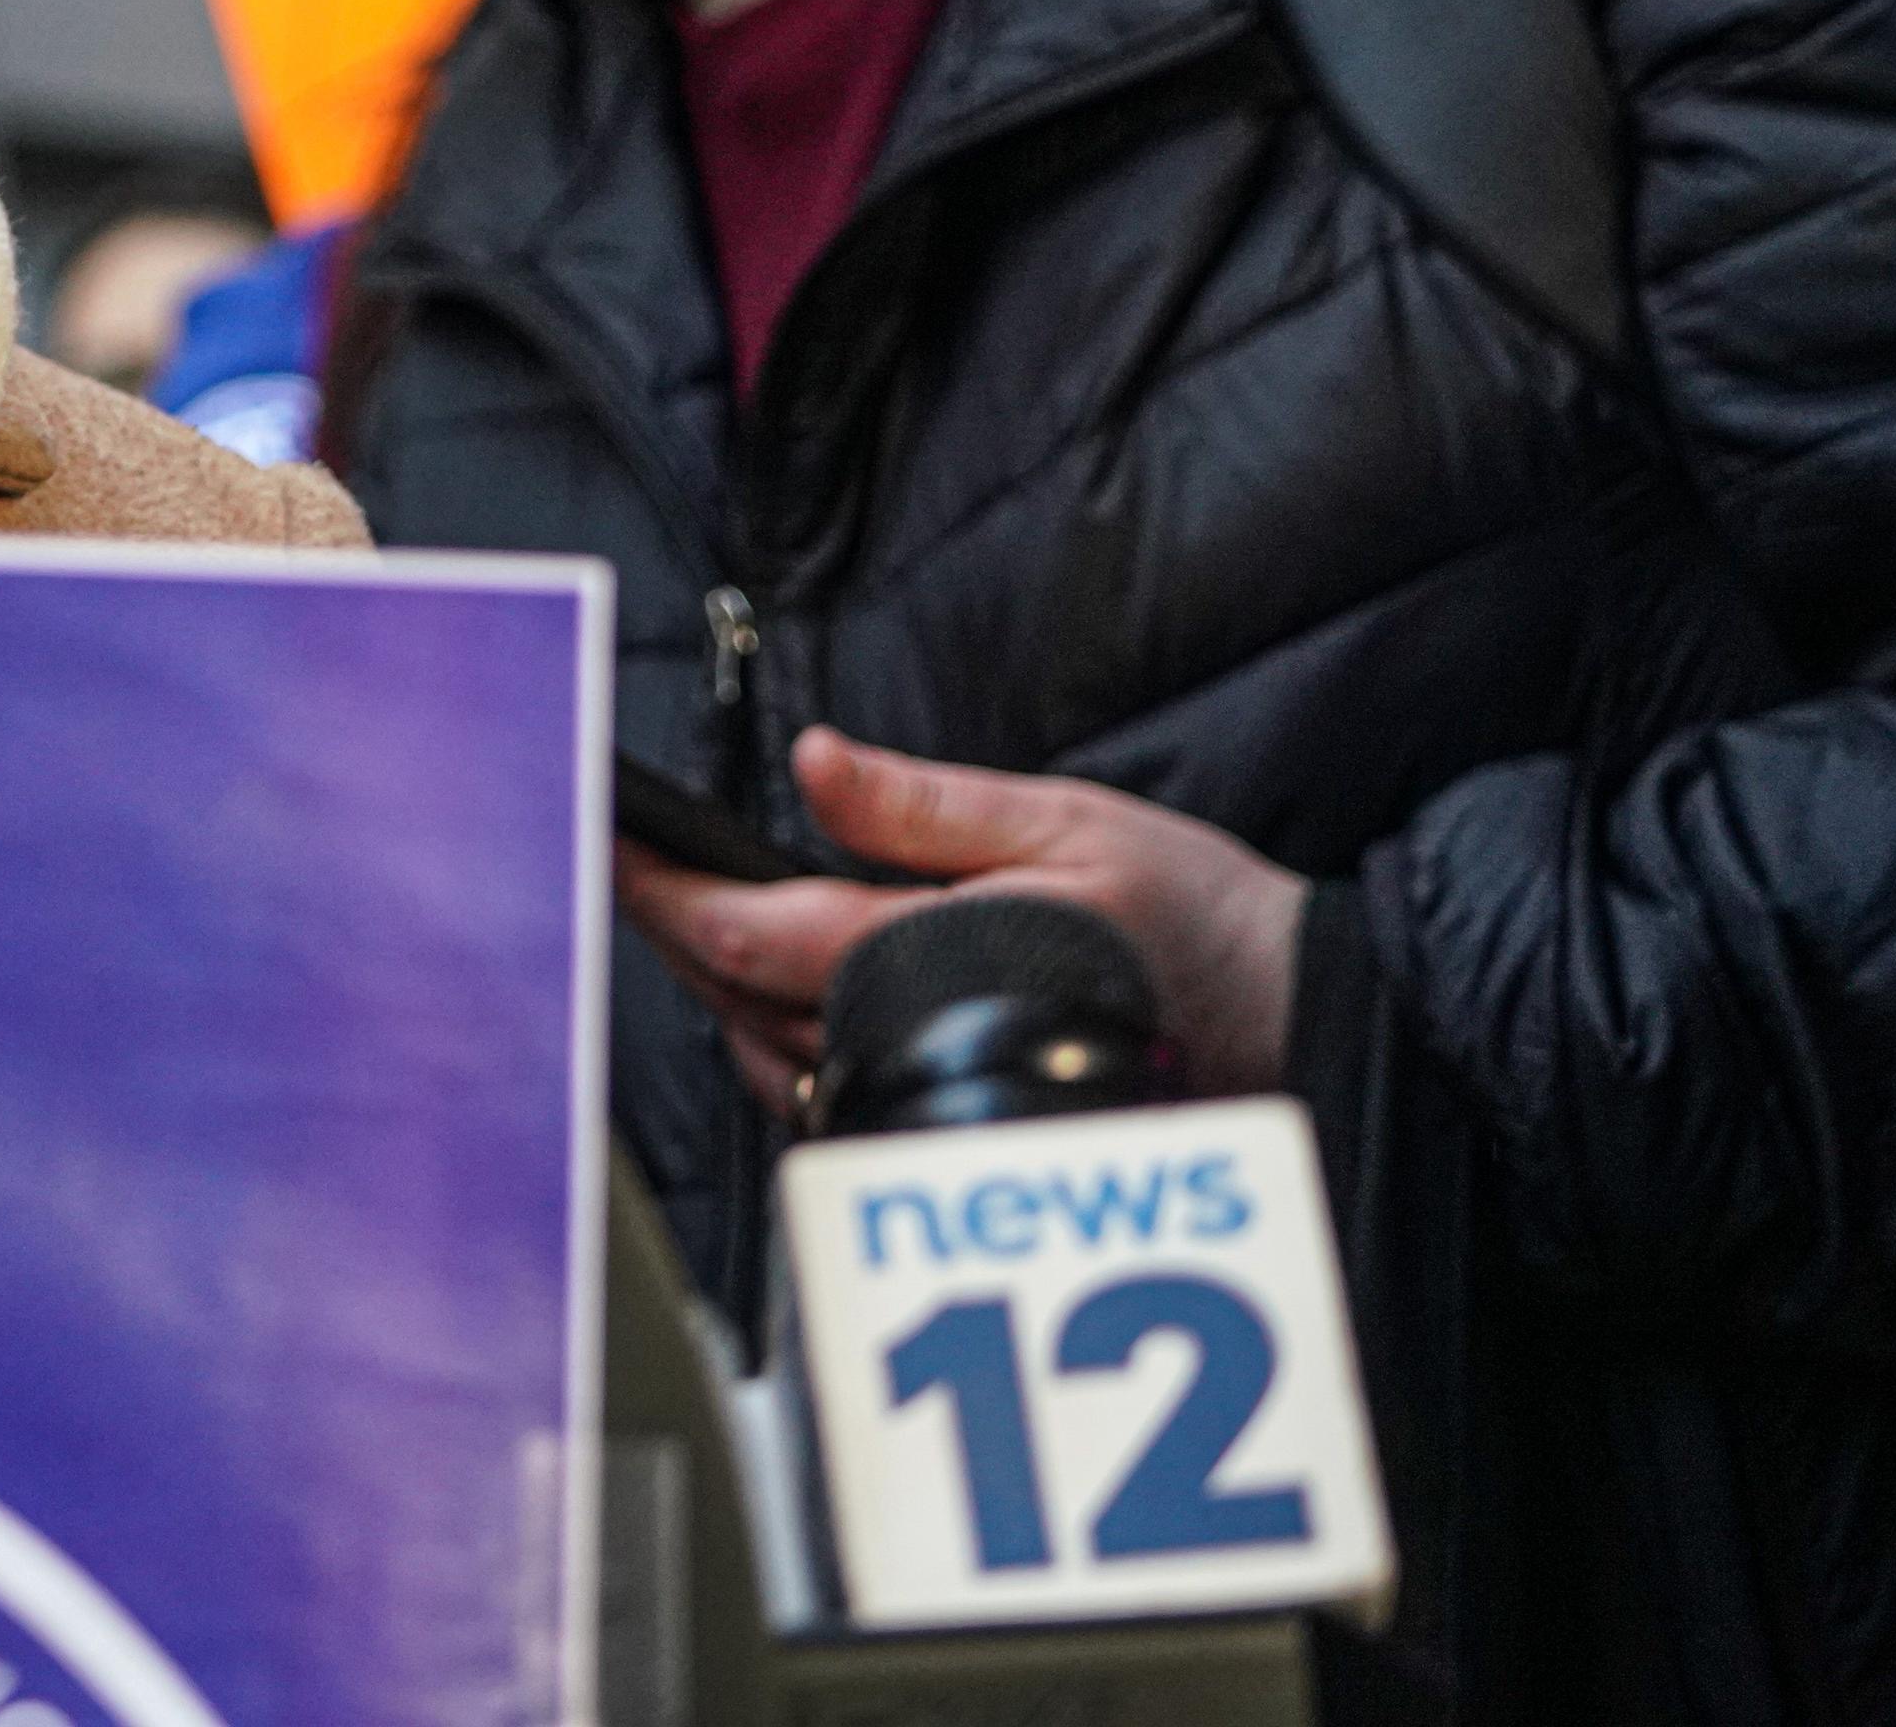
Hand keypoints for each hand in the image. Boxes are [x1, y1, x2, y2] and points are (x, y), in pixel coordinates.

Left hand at [614, 725, 1312, 1113]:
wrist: (1288, 1027)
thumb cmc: (1191, 923)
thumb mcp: (1065, 822)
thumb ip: (922, 805)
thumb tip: (816, 764)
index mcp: (935, 963)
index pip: (751, 936)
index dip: (661, 890)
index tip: (606, 843)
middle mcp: (913, 1050)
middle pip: (734, 1000)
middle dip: (670, 928)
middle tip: (623, 858)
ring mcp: (921, 1104)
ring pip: (764, 1055)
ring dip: (713, 984)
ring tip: (680, 905)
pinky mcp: (936, 1130)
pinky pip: (815, 1093)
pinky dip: (769, 1034)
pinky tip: (763, 981)